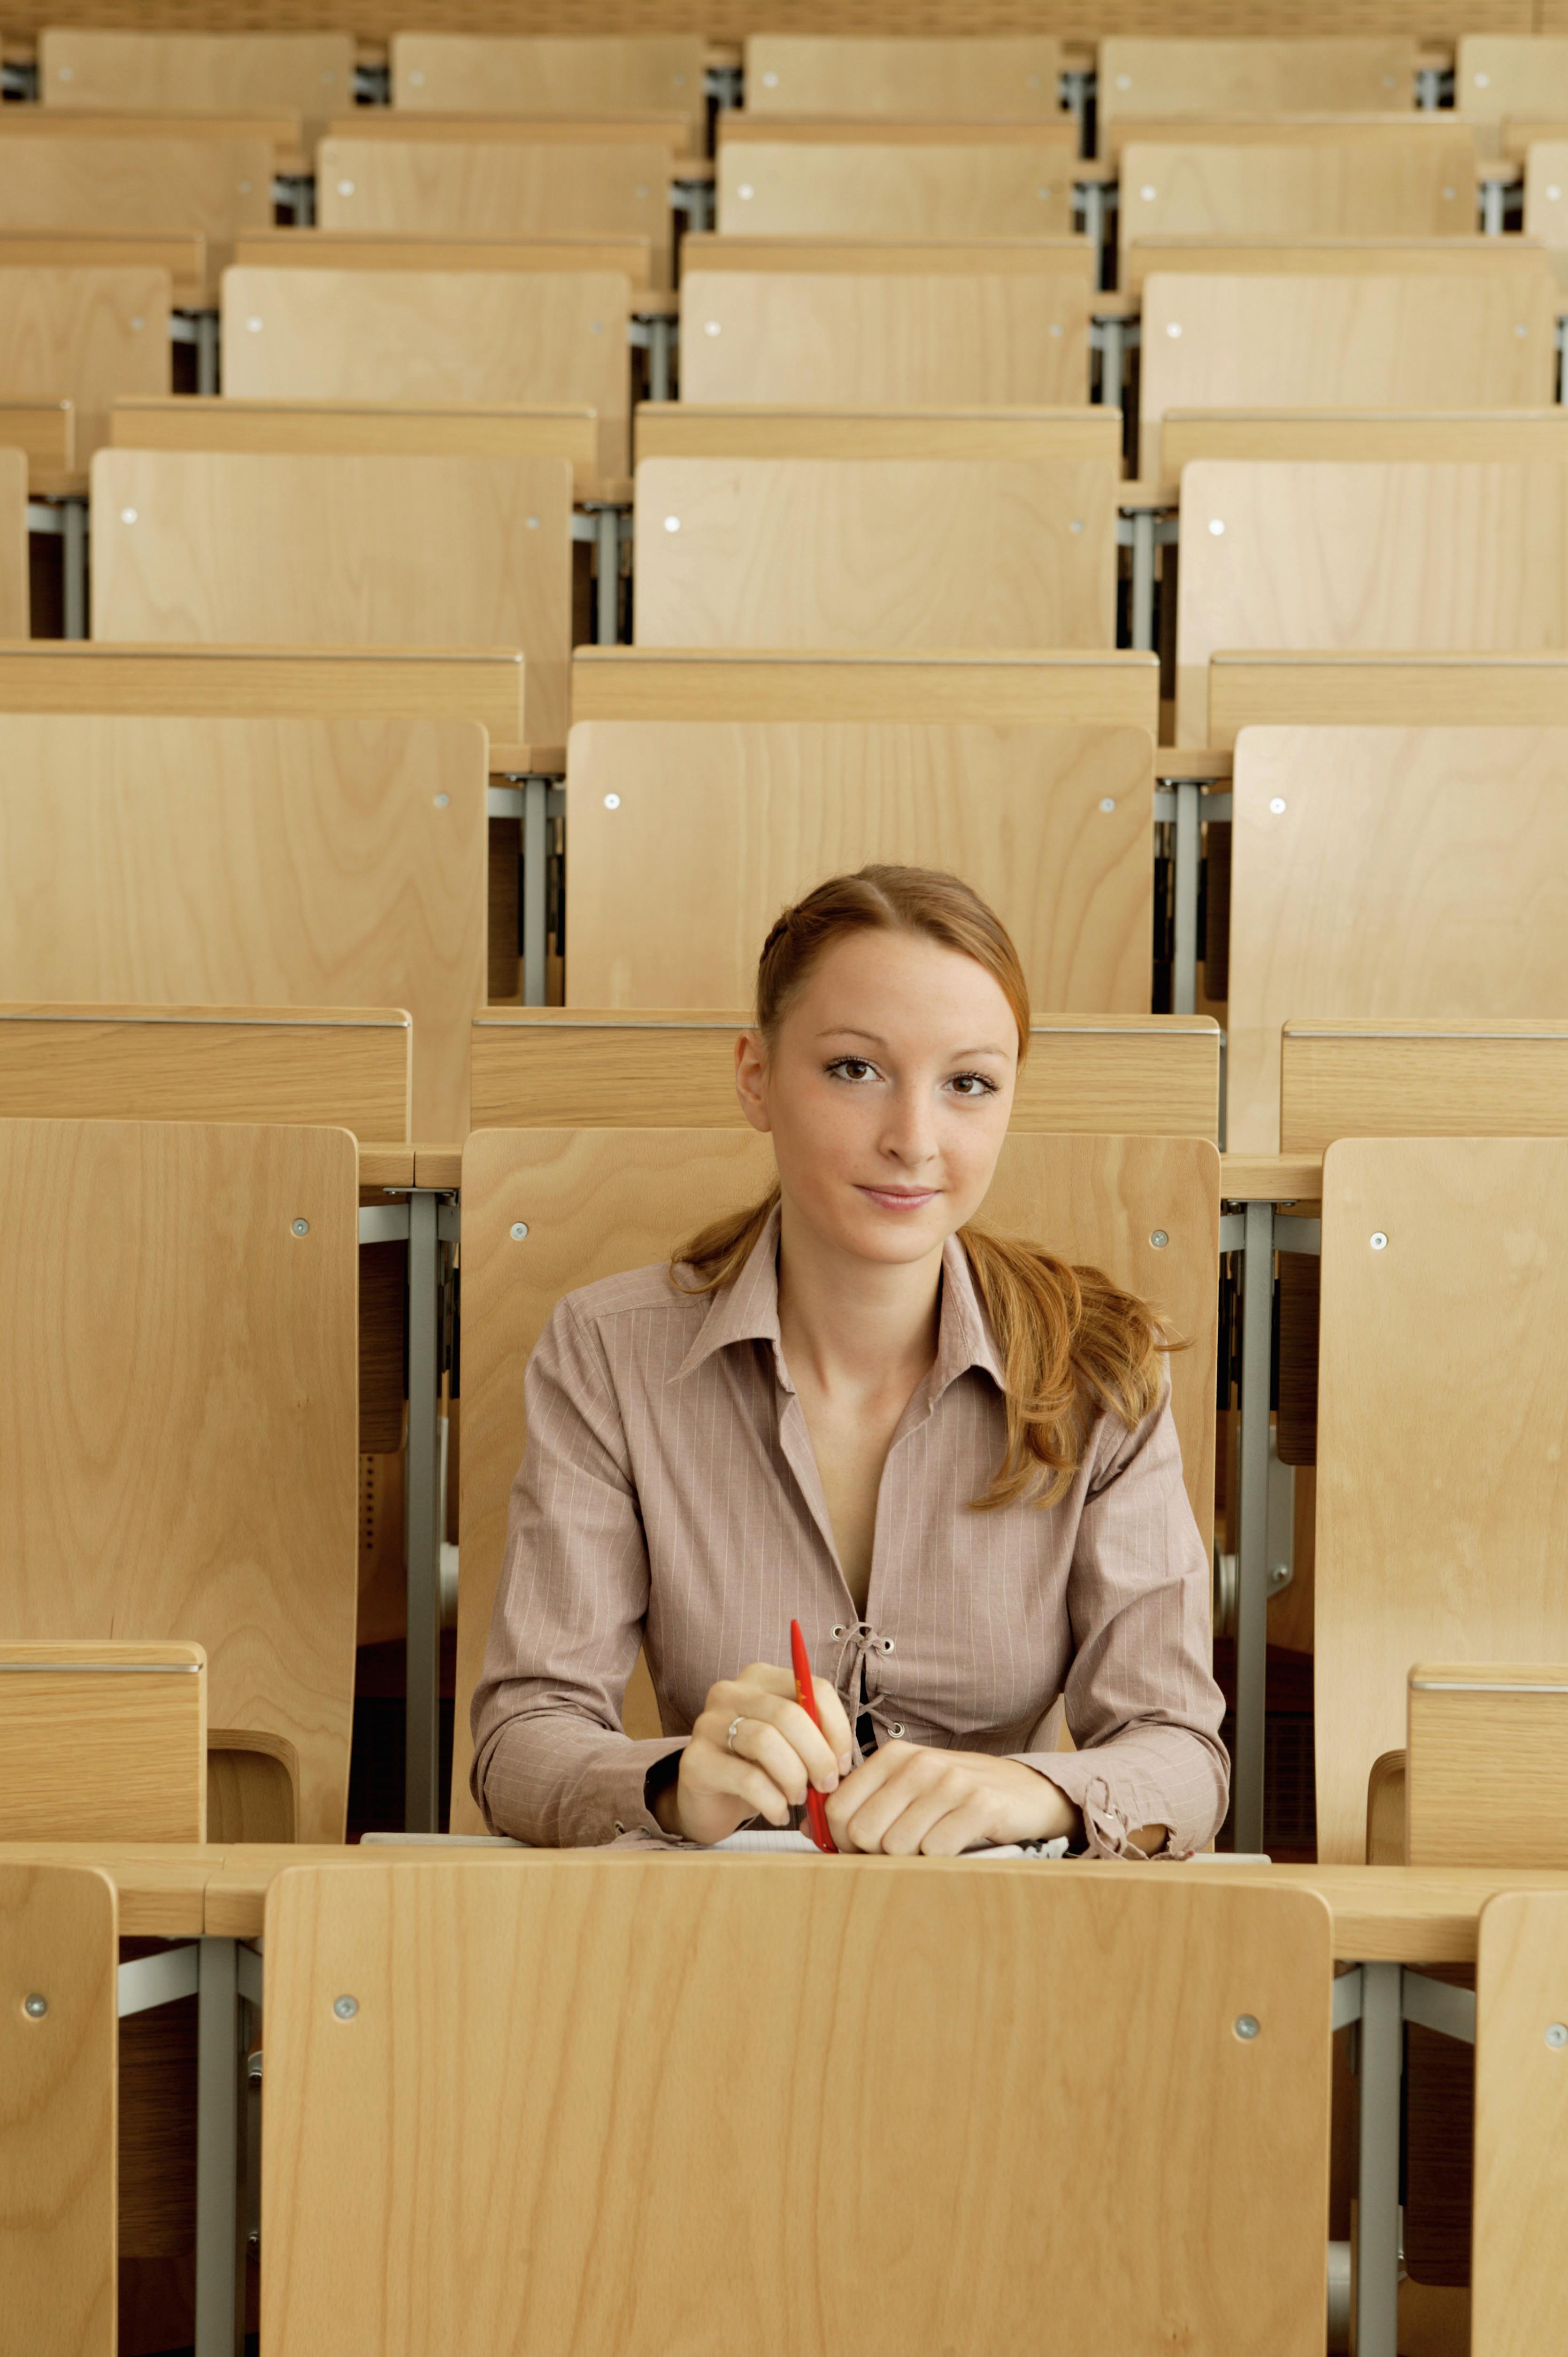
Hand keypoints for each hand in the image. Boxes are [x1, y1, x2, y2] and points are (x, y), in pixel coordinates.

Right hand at [656, 1661, 854, 1846]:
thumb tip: (842, 1760)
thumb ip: (815, 1739)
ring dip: (794, 1777)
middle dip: (818, 1756)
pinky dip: (773, 1802)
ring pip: (765, 1741)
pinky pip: (747, 1779)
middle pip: (789, 1714)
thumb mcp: (791, 1746)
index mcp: (761, 1679)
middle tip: (827, 1786)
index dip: (837, 1728)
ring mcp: (708, 1724)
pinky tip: (778, 1814)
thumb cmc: (759, 1768)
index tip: (843, 1764)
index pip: (812, 1688)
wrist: (711, 1802)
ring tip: (798, 1798)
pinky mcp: (695, 1761)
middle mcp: (731, 1692)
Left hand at [824, 1741, 1081, 1856]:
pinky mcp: (979, 1806)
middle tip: (901, 1853)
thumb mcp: (908, 1789)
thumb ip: (862, 1803)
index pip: (839, 1809)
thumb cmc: (958, 1797)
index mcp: (893, 1756)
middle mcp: (918, 1763)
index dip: (842, 1841)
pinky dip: (941, 1859)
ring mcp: (949, 1782)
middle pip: (864, 1832)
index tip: (860, 1850)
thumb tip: (807, 1828)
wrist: (1026, 1793)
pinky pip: (935, 1850)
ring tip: (932, 1845)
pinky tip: (956, 1846)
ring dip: (912, 1858)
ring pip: (897, 1846)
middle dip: (875, 1854)